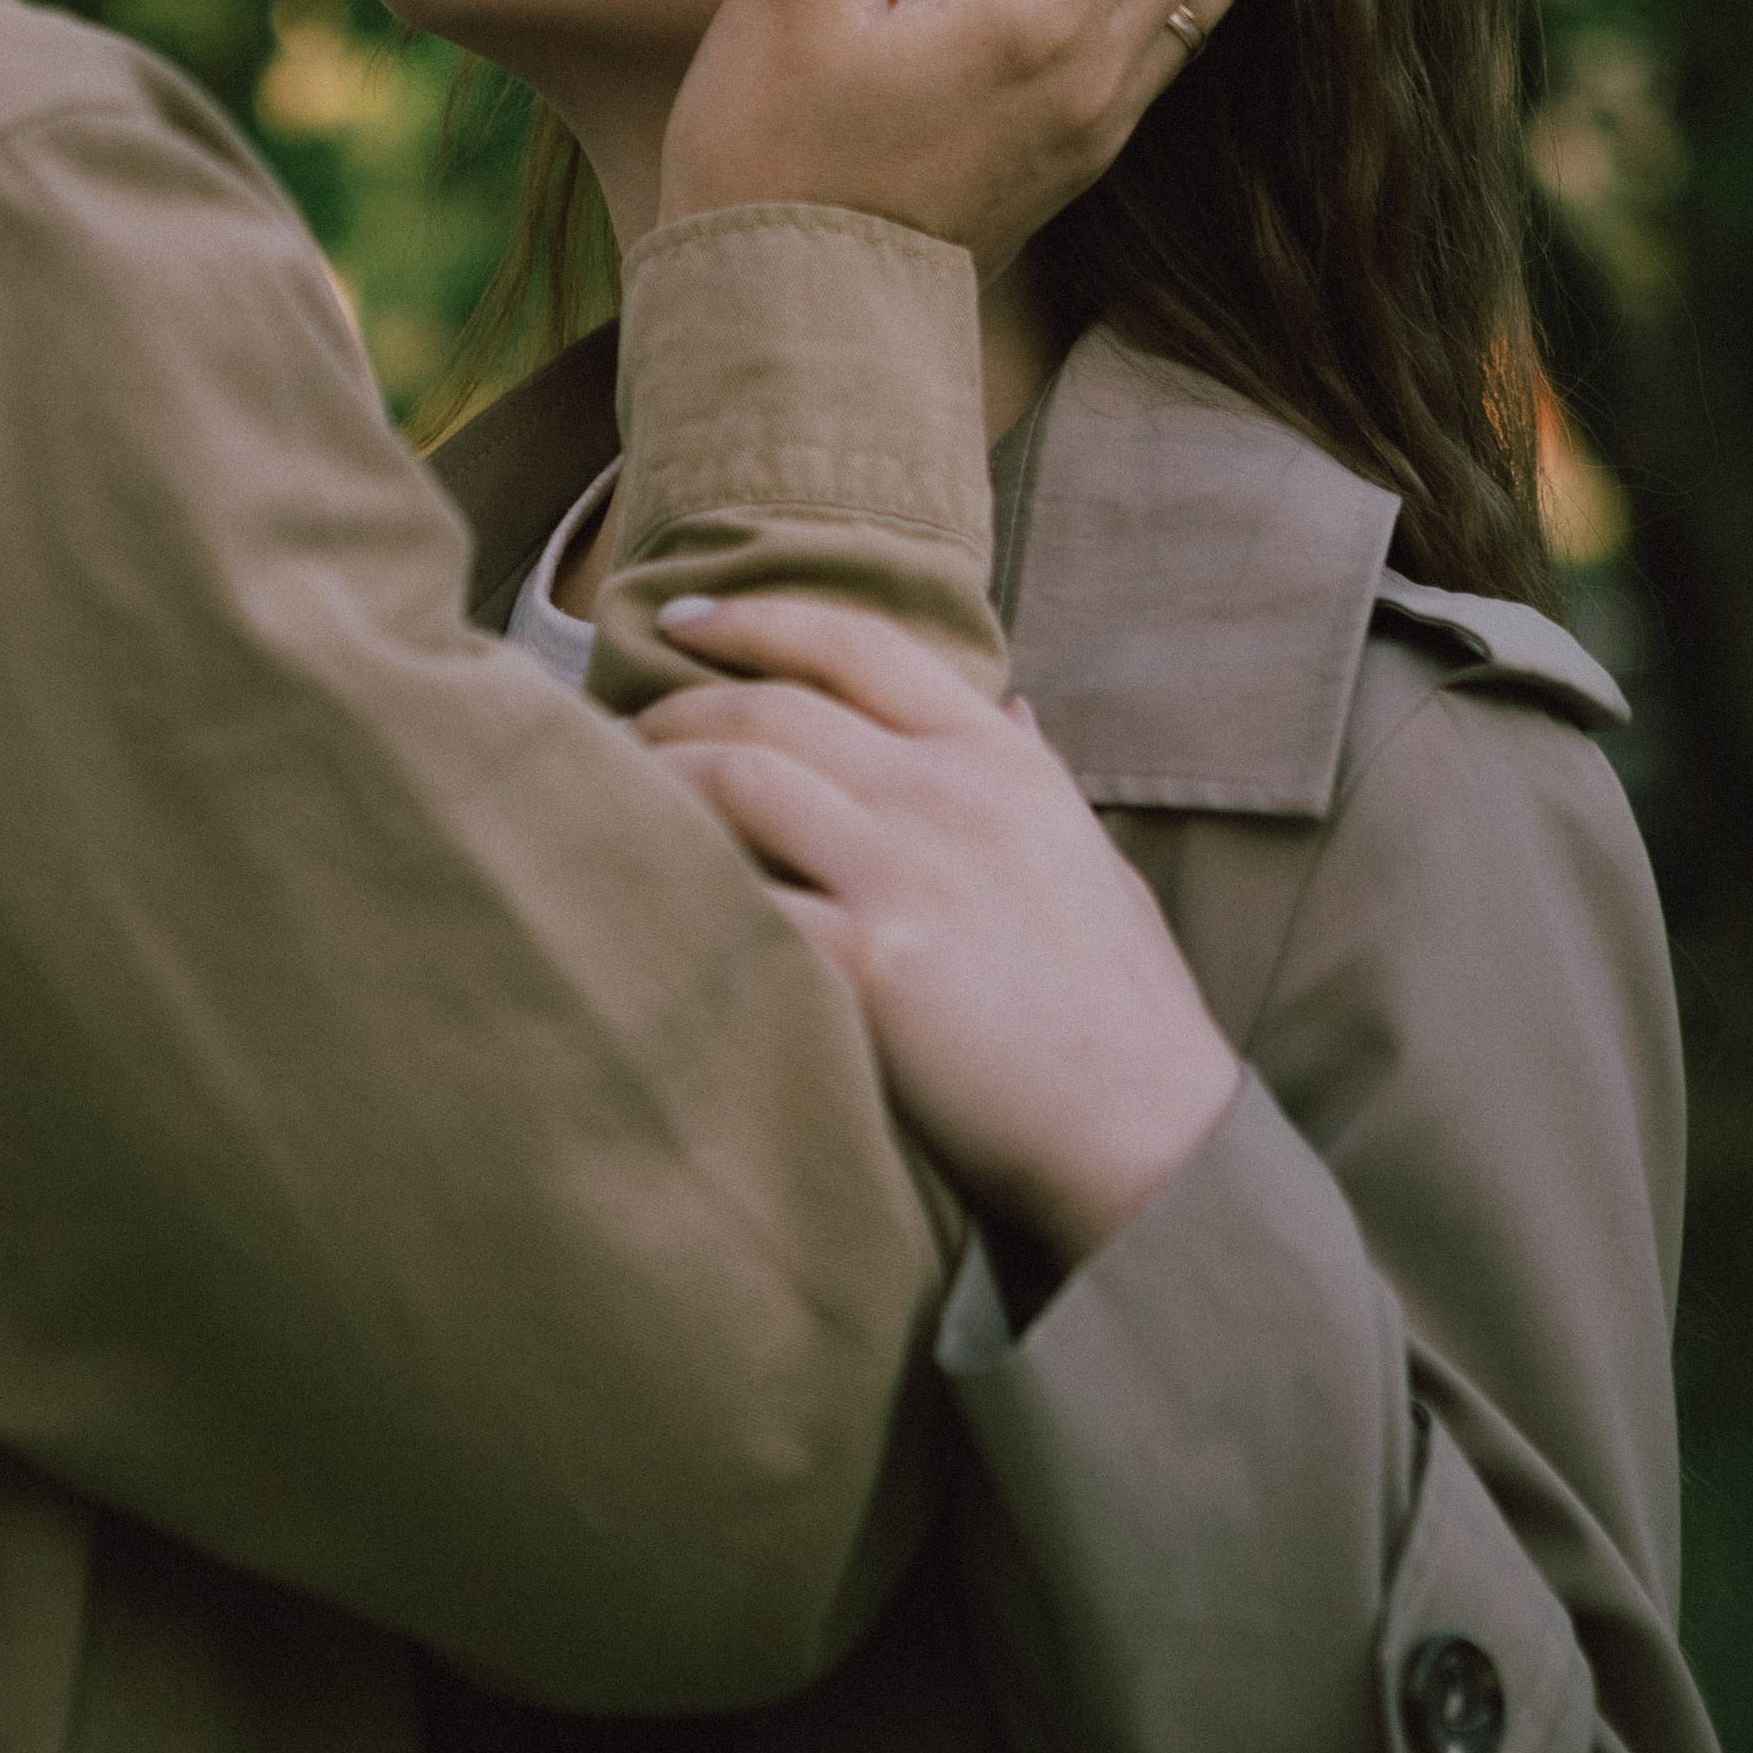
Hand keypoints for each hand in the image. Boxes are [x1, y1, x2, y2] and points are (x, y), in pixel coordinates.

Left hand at [638, 593, 1243, 1268]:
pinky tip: (628, 894)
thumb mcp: (1095, 857)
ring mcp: (909, 873)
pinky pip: (735, 896)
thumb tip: (1015, 705)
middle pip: (770, 707)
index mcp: (1002, 763)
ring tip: (602, 799)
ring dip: (650, 780)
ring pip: (733, 777)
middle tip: (613, 731)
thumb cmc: (1122, 1010)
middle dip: (674, 709)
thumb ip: (1039, 774)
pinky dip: (669, 885)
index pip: (860, 643)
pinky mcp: (871, 962)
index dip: (757, 616)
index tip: (682, 618)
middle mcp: (950, 797)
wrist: (1151, 1136)